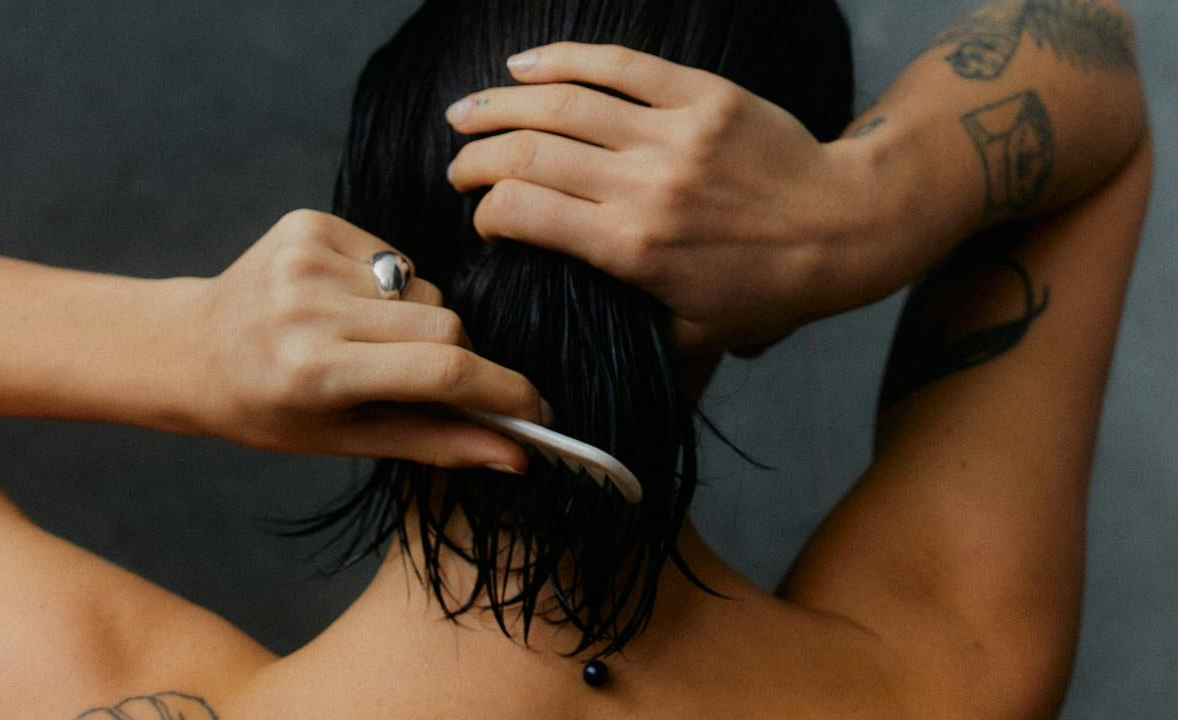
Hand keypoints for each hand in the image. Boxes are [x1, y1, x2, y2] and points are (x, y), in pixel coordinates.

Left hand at [181, 209, 549, 471]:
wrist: (189, 347)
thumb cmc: (266, 408)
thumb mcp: (344, 440)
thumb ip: (435, 443)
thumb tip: (516, 454)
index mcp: (315, 369)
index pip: (441, 369)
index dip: (502, 390)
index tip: (536, 410)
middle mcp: (310, 306)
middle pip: (445, 323)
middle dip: (458, 356)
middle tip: (430, 380)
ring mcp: (308, 256)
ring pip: (424, 289)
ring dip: (418, 321)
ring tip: (369, 341)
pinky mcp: (310, 223)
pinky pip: (395, 257)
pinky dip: (390, 288)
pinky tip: (348, 306)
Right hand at [445, 42, 879, 354]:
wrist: (848, 227)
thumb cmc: (769, 290)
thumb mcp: (693, 336)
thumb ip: (627, 329)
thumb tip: (569, 317)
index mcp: (633, 249)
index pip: (524, 213)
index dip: (488, 212)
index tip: (487, 221)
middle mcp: (644, 185)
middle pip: (529, 153)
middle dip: (477, 159)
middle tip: (458, 168)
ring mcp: (673, 134)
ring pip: (562, 103)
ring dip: (499, 105)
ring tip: (465, 114)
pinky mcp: (701, 96)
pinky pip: (619, 65)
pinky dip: (564, 58)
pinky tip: (524, 64)